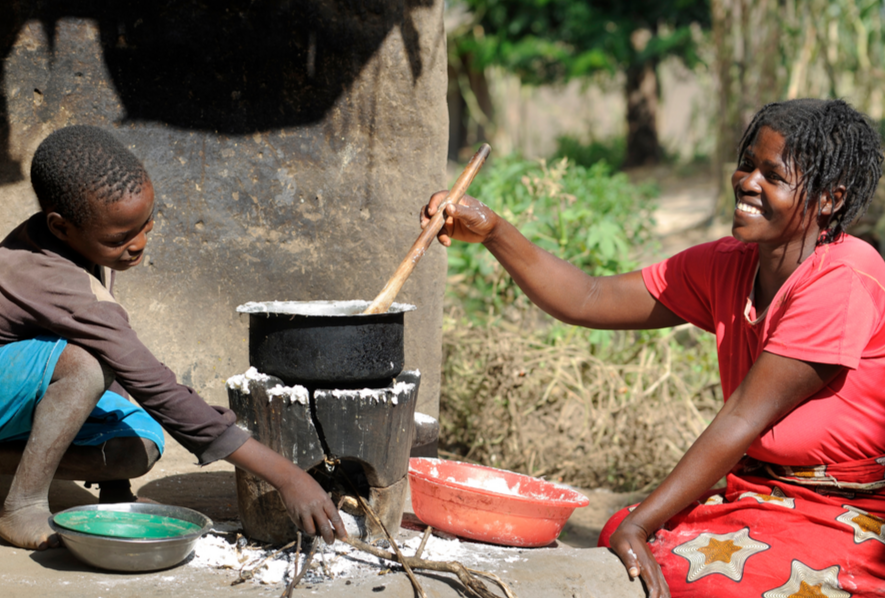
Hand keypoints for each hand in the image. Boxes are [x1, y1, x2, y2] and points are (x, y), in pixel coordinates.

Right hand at [225, 438, 346, 543]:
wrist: (290, 479)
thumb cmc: (307, 484)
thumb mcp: (320, 493)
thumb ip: (325, 507)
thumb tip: (329, 522)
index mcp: (324, 500)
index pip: (335, 518)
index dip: (340, 529)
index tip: (343, 536)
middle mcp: (315, 507)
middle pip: (325, 528)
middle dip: (329, 537)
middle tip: (331, 542)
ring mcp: (304, 512)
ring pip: (312, 530)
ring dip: (315, 534)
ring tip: (317, 532)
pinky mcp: (294, 515)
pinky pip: (302, 527)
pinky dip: (305, 528)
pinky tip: (307, 524)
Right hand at [421, 190, 496, 245]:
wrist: (489, 232)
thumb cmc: (484, 218)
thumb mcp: (473, 215)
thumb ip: (461, 211)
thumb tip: (448, 207)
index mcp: (454, 198)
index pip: (439, 197)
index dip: (433, 203)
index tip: (432, 212)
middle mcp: (447, 207)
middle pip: (431, 209)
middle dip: (426, 216)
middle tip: (424, 224)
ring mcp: (446, 219)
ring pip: (432, 222)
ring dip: (430, 229)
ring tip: (433, 236)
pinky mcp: (448, 230)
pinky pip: (439, 233)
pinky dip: (441, 238)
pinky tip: (447, 243)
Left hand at [609, 519, 669, 597]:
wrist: (633, 528)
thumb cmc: (624, 538)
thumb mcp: (622, 546)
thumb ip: (628, 560)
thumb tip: (634, 574)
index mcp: (647, 566)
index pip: (654, 589)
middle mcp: (654, 570)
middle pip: (663, 592)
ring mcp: (656, 570)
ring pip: (665, 590)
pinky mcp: (654, 570)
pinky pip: (663, 586)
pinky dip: (664, 595)